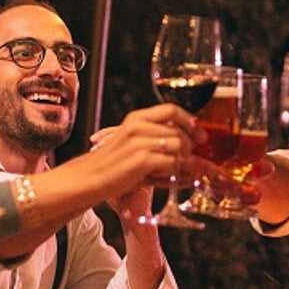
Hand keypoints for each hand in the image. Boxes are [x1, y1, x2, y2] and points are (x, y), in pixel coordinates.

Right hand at [84, 104, 201, 219]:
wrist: (89, 178)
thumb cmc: (113, 165)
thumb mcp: (134, 146)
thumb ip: (158, 142)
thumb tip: (189, 149)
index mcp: (136, 118)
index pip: (171, 110)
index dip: (190, 122)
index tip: (199, 134)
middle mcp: (138, 126)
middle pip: (179, 130)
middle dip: (192, 145)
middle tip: (196, 157)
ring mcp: (139, 142)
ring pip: (179, 145)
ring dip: (187, 160)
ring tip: (188, 171)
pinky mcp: (142, 159)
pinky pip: (172, 162)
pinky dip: (179, 172)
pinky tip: (178, 178)